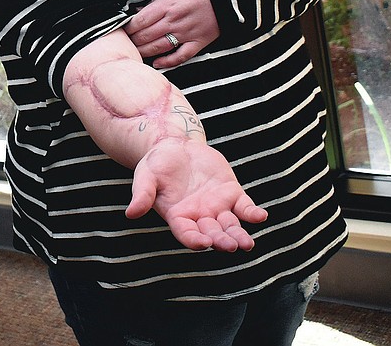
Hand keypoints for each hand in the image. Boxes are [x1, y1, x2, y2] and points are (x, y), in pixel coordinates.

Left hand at [125, 0, 219, 67]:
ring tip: (135, 53)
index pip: (140, 20)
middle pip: (147, 36)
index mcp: (166, 5)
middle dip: (133, 41)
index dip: (128, 28)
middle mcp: (174, 21)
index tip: (122, 30)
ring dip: (145, 52)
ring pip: (160, 47)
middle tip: (125, 44)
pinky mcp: (198, 42)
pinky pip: (181, 56)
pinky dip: (168, 62)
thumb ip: (154, 2)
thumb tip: (136, 12)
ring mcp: (187, 33)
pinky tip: (156, 63)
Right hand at [126, 139, 267, 251]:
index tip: (203, 243)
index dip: (195, 240)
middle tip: (231, 246)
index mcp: (178, 217)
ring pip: (231, 226)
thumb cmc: (156, 163)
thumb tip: (130, 214)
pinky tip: (260, 216)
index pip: (187, 234)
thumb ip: (142, 194)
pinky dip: (253, 213)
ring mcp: (217, 206)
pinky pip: (245, 207)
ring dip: (239, 235)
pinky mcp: (231, 192)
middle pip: (213, 234)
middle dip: (222, 241)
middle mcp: (200, 216)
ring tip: (247, 243)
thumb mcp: (145, 175)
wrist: (175, 144)